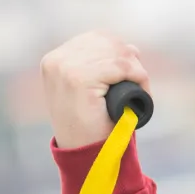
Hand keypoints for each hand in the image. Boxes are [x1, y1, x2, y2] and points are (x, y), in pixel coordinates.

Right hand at [40, 32, 152, 148]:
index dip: (120, 53)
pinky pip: (122, 67)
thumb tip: (132, 47)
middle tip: (138, 84)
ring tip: (139, 92)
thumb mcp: (92, 89)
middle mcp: (56, 60)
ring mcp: (65, 69)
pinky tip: (139, 94)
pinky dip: (138, 78)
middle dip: (130, 60)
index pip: (98, 38)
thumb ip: (98, 66)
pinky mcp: (79, 79)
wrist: (89, 155)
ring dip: (137, 72)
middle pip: (109, 42)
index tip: (130, 74)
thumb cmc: (94, 124)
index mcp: (55, 59)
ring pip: (118, 54)